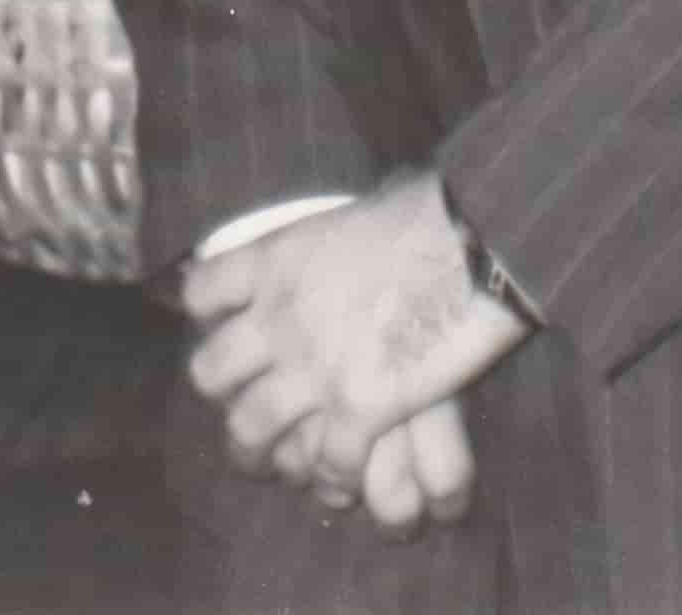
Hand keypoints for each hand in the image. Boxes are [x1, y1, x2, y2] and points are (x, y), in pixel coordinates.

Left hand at [181, 171, 527, 497]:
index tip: (229, 328)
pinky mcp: (360, 408)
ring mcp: (314, 367)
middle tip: (249, 407)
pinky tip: (349, 472)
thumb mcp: (362, 207)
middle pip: (211, 373)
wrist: (479, 239)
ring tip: (281, 463)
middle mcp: (279, 315)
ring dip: (261, 451)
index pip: (202, 293)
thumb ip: (337, 234)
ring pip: (249, 430)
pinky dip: (334, 475)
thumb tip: (356, 229)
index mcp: (277, 258)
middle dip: (225, 395)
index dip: (211, 316)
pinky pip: (326, 462)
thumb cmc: (434, 209)